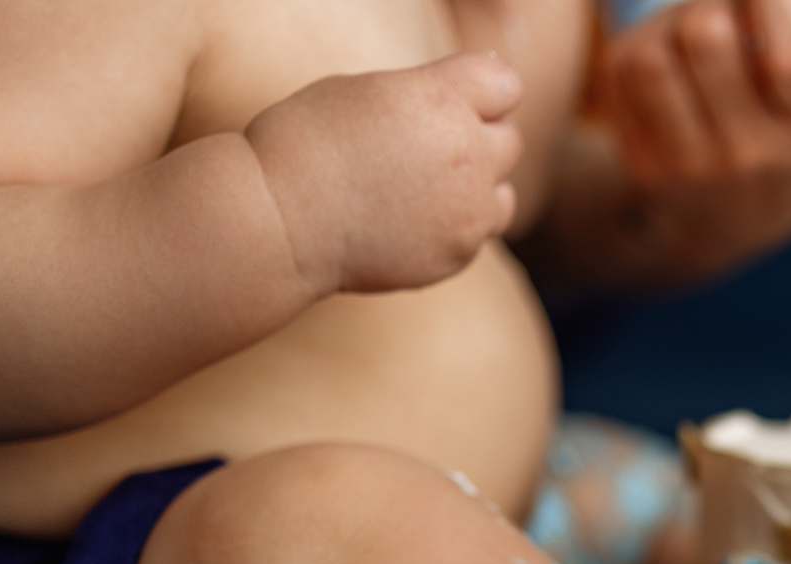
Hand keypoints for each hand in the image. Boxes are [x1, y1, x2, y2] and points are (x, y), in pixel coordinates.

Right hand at [246, 52, 523, 295]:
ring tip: (425, 188)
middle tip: (428, 149)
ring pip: (502, 191)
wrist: (280, 220)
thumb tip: (473, 98)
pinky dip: (458, 225)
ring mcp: (467, 209)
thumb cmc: (309, 144)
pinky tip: (414, 220)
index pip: (504, 83)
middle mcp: (466, 152)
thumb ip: (429, 94)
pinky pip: (480, 232)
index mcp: (441, 98)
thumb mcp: (368, 91)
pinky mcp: (459, 253)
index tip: (454, 102)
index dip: (481, 92)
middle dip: (478, 139)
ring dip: (477, 187)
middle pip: (509, 139)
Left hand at [600, 0, 790, 267]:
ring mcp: (694, 166)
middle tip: (730, 9)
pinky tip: (676, 65)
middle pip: (705, 35)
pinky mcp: (647, 166)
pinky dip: (645, 47)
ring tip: (697, 35)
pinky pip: (623, 72)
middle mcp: (752, 154)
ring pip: (649, 57)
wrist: (755, 205)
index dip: (775, 2)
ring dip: (670, 24)